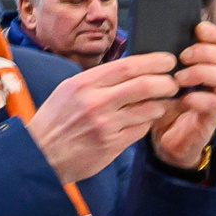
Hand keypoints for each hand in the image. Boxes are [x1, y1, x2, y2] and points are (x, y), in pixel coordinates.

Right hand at [26, 53, 182, 182]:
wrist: (41, 155)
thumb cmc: (56, 120)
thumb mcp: (69, 90)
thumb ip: (98, 79)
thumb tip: (131, 69)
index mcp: (84, 84)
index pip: (128, 66)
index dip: (154, 61)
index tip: (168, 60)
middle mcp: (95, 103)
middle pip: (144, 86)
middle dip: (166, 82)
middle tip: (174, 82)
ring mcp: (105, 126)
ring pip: (148, 109)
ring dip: (161, 104)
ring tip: (163, 102)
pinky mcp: (111, 146)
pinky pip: (141, 130)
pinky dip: (148, 122)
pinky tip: (147, 119)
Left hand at [148, 21, 215, 171]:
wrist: (167, 140)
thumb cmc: (166, 105)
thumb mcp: (165, 78)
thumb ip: (166, 61)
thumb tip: (154, 37)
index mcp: (209, 66)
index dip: (213, 33)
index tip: (198, 28)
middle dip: (204, 51)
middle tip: (183, 57)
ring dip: (201, 72)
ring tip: (179, 79)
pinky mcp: (212, 118)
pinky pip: (213, 102)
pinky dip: (197, 98)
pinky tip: (183, 99)